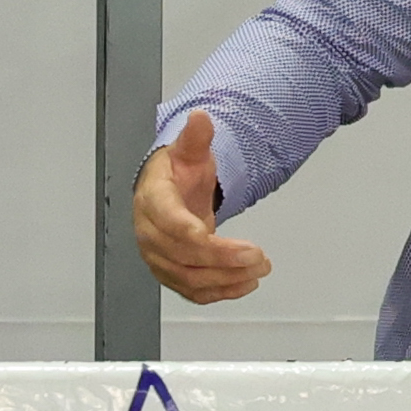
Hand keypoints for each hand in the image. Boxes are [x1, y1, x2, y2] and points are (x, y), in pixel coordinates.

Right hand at [133, 110, 271, 303]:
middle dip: (223, 260)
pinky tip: (246, 284)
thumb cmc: (177, 174)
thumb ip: (196, 138)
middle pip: (184, 257)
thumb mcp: (189, 151)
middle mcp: (151, 235)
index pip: (169, 224)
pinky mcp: (172, 274)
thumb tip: (200, 117)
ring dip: (227, 279)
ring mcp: (160, 258)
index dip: (193, 235)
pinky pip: (193, 291)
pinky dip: (220, 293)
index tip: (218, 238)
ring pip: (190, 279)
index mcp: (153, 202)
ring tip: (259, 270)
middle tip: (258, 257)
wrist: (168, 194)